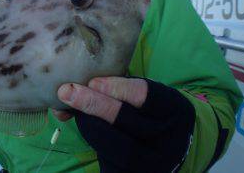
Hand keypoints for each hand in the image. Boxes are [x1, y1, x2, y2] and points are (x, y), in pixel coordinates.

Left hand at [55, 77, 195, 172]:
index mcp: (175, 109)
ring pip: (118, 146)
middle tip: (68, 92)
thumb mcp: (141, 94)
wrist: (168, 145)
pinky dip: (93, 141)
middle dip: (95, 105)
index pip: (146, 95)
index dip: (118, 88)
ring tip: (71, 109)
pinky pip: (111, 162)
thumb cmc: (147, 111)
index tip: (92, 81)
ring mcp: (157, 163)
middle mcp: (170, 139)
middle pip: (128, 121)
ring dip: (89, 125)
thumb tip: (70, 90)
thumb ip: (114, 87)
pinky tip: (81, 126)